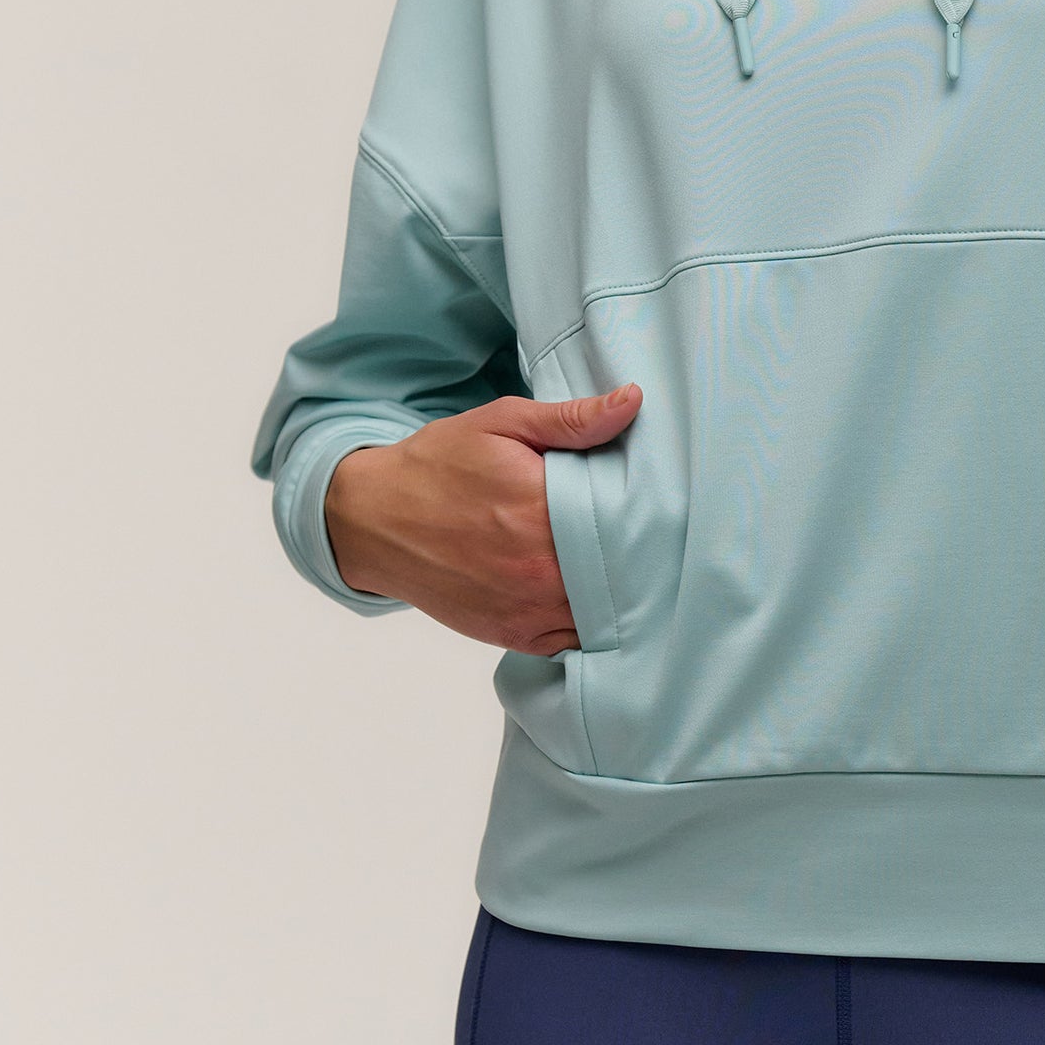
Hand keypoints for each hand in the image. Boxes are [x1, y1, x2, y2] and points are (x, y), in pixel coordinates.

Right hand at [323, 388, 642, 653]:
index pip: (624, 522)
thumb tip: (633, 401)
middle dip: (645, 557)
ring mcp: (524, 609)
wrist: (374, 518)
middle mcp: (534, 569)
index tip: (669, 503)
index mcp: (537, 509)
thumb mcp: (502, 423)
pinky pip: (572, 643)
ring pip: (601, 614)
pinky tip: (606, 601)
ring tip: (643, 568)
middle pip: (619, 573)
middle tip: (665, 537)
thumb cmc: (440, 462)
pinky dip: (593, 626)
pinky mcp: (511, 634)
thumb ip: (570, 419)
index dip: (653, 516)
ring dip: (624, 596)